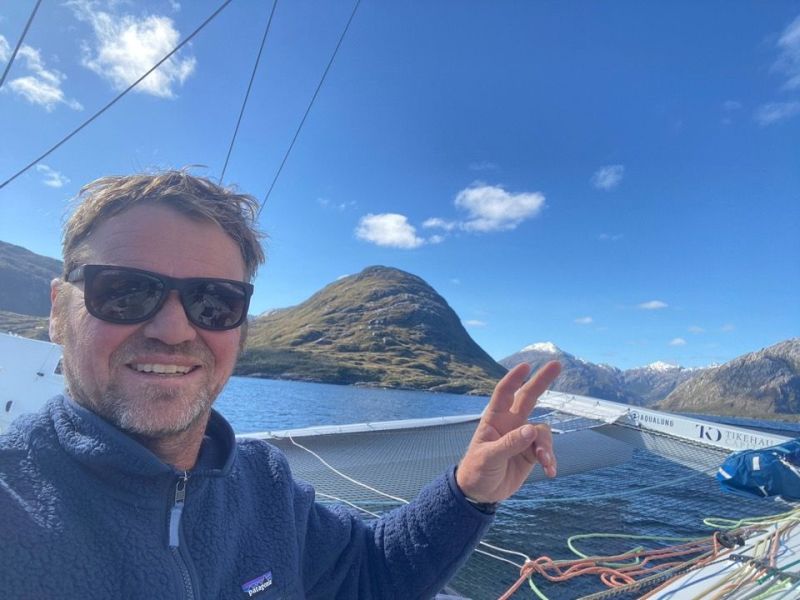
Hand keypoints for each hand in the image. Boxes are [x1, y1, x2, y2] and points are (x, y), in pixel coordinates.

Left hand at [456, 361, 560, 503]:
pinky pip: (546, 450)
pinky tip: (550, 472)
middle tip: (557, 364)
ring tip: (545, 462)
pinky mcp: (531, 453)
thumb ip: (509, 443)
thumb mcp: (489, 458)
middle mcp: (510, 424)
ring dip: (546, 446)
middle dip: (542, 381)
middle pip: (528, 398)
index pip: (504, 394)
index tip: (526, 366)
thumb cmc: (476, 470)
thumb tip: (531, 429)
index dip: (514, 379)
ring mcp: (522, 438)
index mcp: (494, 420)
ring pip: (542, 431)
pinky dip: (550, 459)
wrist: (481, 493)